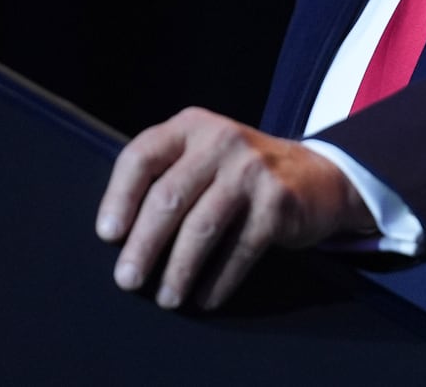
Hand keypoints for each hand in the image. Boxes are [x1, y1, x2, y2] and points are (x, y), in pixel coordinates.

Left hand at [95, 107, 374, 310]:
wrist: (317, 176)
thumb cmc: (241, 174)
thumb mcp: (204, 156)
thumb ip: (166, 177)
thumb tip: (119, 237)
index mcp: (191, 126)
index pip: (141, 156)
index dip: (119, 197)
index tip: (108, 236)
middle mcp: (221, 140)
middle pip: (169, 197)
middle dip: (143, 245)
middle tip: (127, 280)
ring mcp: (252, 170)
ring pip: (202, 227)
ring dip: (178, 270)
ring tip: (166, 299)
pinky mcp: (277, 202)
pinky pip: (239, 249)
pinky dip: (219, 280)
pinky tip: (205, 299)